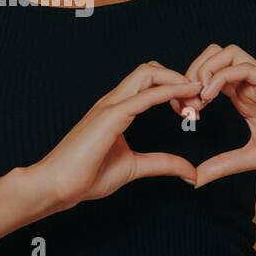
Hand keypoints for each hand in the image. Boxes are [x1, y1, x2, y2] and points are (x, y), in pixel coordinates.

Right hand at [30, 61, 202, 210]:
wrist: (57, 186)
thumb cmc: (86, 176)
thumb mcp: (135, 167)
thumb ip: (163, 164)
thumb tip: (192, 172)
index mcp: (117, 109)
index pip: (149, 82)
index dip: (175, 89)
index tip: (192, 109)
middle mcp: (113, 101)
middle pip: (151, 69)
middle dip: (179, 79)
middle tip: (197, 103)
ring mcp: (110, 106)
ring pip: (148, 72)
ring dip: (177, 81)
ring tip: (195, 100)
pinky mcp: (110, 117)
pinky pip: (145, 96)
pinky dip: (170, 91)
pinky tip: (187, 96)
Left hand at [171, 43, 255, 186]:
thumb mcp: (250, 158)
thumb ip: (222, 165)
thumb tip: (194, 179)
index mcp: (242, 97)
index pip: (208, 76)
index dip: (189, 89)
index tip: (183, 113)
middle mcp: (250, 84)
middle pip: (212, 55)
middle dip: (191, 73)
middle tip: (186, 102)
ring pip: (226, 53)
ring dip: (205, 70)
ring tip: (199, 99)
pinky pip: (242, 67)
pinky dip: (220, 77)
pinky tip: (210, 97)